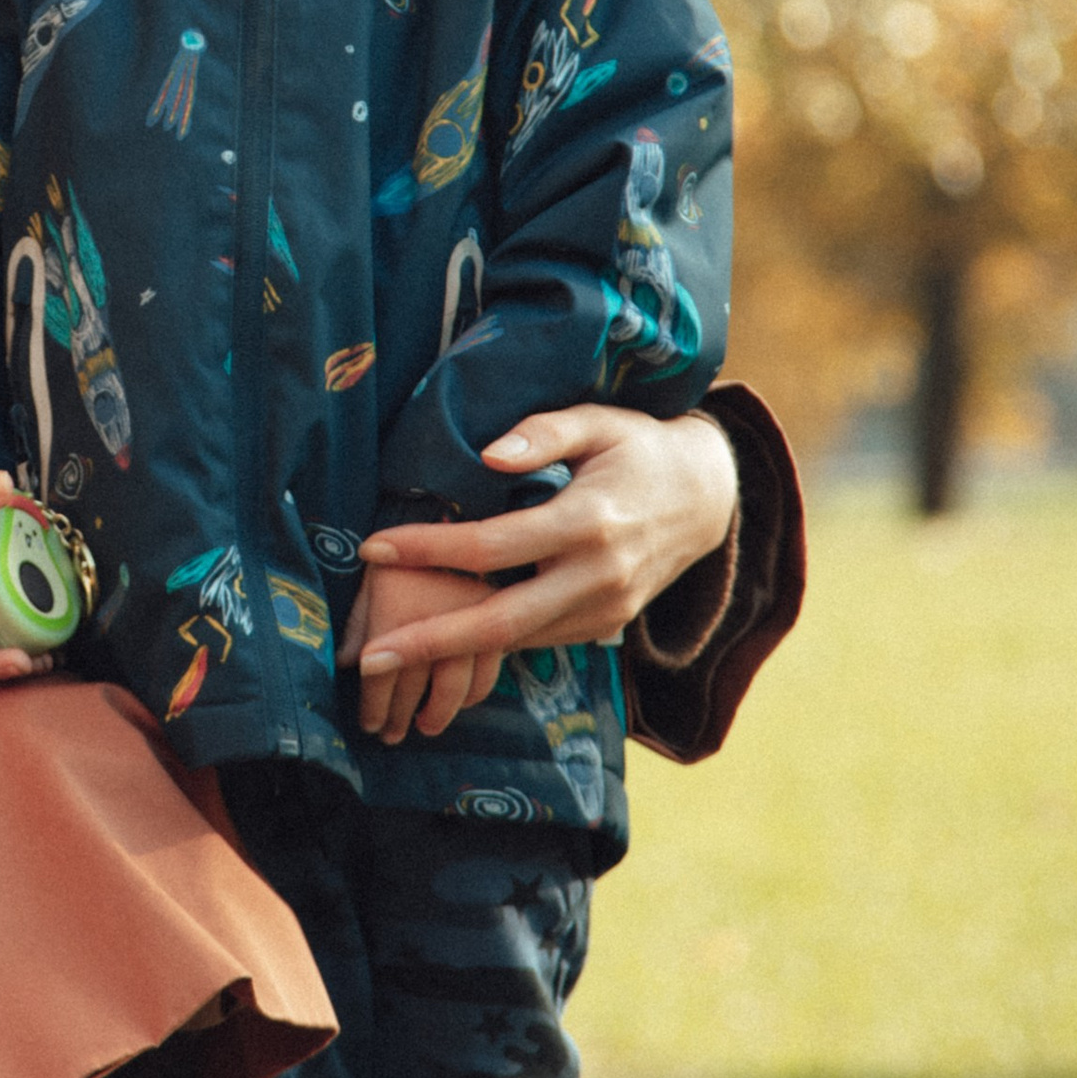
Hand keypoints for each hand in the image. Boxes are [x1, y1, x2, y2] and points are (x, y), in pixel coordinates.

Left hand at [345, 548, 502, 743]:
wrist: (462, 523)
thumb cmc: (401, 552)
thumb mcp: (374, 577)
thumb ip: (360, 618)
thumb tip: (348, 661)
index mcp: (400, 606)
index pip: (382, 671)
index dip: (373, 704)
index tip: (368, 724)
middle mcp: (438, 615)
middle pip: (416, 683)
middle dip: (400, 715)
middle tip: (389, 734)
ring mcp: (474, 619)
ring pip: (455, 685)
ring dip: (438, 712)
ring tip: (422, 727)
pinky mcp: (500, 618)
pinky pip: (488, 671)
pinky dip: (473, 694)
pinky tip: (458, 702)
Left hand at [355, 405, 738, 677]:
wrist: (707, 498)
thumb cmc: (638, 449)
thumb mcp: (598, 422)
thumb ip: (542, 433)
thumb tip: (485, 456)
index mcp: (589, 522)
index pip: (493, 545)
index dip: (430, 550)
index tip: (372, 548)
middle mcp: (598, 576)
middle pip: (500, 620)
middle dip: (431, 640)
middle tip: (368, 655)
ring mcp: (605, 610)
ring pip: (516, 641)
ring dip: (451, 653)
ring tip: (387, 655)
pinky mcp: (606, 627)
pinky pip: (536, 641)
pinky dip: (488, 646)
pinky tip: (441, 645)